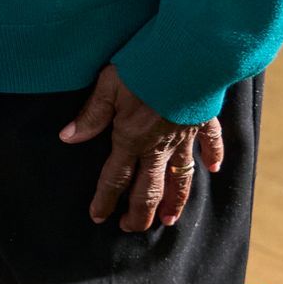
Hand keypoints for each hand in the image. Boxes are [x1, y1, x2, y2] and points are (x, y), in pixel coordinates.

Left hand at [58, 62, 224, 231]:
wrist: (188, 54)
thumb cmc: (144, 66)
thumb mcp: (108, 86)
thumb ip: (91, 114)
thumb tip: (68, 137)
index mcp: (131, 138)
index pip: (115, 177)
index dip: (105, 199)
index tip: (99, 217)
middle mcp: (158, 145)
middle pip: (148, 188)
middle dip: (139, 212)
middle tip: (132, 228)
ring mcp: (184, 136)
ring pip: (180, 177)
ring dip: (174, 201)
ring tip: (169, 221)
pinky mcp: (203, 120)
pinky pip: (211, 143)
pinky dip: (213, 157)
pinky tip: (214, 170)